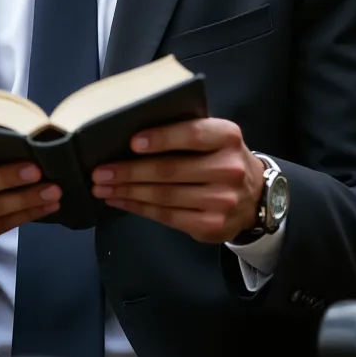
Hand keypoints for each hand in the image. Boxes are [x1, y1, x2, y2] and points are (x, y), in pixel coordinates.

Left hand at [90, 118, 265, 242]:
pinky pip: (167, 217)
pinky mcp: (211, 225)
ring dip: (128, 192)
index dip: (161, 138)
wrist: (255, 194)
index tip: (132, 142)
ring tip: (102, 187)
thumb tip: (132, 134)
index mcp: (226, 136)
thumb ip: (187, 131)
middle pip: (171, 170)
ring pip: (165, 196)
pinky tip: (120, 201)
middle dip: (130, 171)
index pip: (192, 134)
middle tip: (100, 171)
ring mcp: (222, 200)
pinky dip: (139, 208)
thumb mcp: (215, 136)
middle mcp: (228, 168)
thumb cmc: (221, 156)